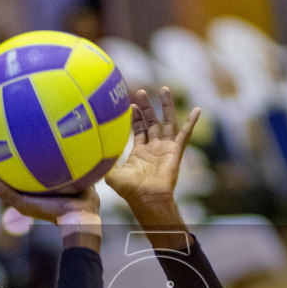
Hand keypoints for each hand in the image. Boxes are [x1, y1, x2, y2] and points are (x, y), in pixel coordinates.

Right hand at [0, 155, 100, 221]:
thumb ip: (71, 162)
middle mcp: (24, 198)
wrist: (82, 215)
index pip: (13, 179)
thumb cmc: (83, 200)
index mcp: (33, 193)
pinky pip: (4, 191)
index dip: (2, 168)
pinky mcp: (23, 204)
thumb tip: (74, 142)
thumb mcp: (76, 175)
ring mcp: (22, 202)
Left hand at [105, 87, 199, 207]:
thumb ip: (104, 164)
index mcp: (140, 153)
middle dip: (147, 107)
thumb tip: (89, 156)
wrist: (147, 198)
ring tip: (164, 89)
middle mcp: (154, 149)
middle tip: (141, 91)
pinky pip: (185, 134)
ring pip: (168, 122)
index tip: (131, 105)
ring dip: (166, 106)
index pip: (140, 130)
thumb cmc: (130, 190)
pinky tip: (197, 110)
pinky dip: (192, 122)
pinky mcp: (176, 151)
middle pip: (152, 122)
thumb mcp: (112, 175)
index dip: (136, 117)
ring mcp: (166, 149)